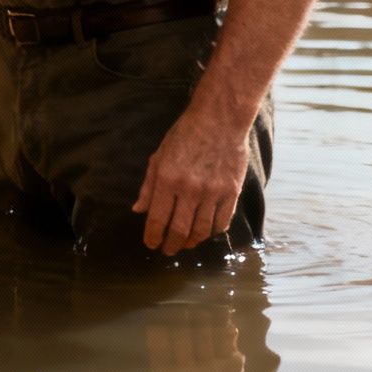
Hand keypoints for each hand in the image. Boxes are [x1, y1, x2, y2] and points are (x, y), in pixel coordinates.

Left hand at [132, 110, 247, 256]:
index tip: (151, 244)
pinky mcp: (232, 192)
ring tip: (185, 244)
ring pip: (202, 230)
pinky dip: (212, 232)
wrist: (219, 121)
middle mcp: (190, 189)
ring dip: (191, 242)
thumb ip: (149, 186)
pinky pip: (222, 222)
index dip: (153, 236)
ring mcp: (213, 192)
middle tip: (167, 250)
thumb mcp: (159, 156)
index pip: (157, 218)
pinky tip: (204, 232)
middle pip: (180, 230)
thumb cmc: (185, 136)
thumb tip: (139, 210)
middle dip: (171, 245)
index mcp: (167, 179)